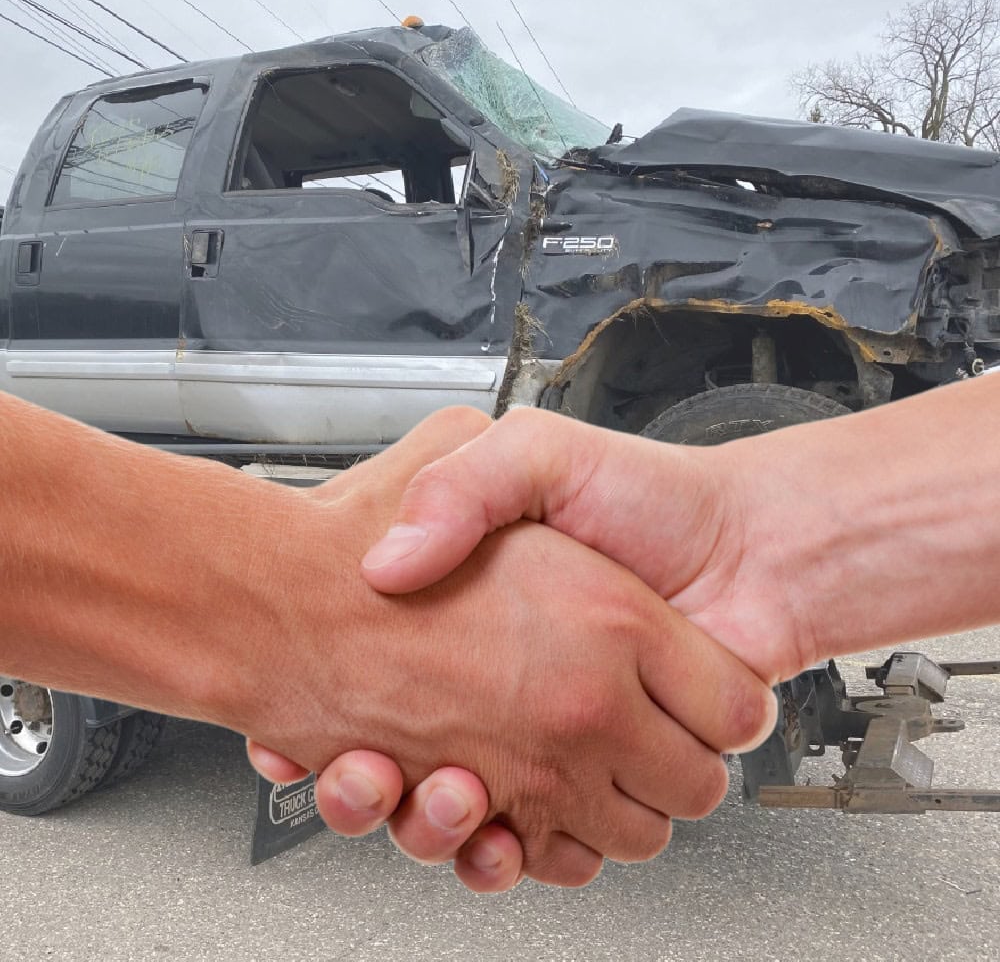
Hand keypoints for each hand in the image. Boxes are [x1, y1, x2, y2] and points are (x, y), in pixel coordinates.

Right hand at [245, 407, 775, 888]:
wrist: (752, 544)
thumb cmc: (650, 495)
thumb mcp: (537, 455)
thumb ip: (460, 485)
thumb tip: (386, 562)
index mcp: (490, 622)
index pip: (378, 676)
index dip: (343, 708)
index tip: (321, 716)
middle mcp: (517, 688)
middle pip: (413, 766)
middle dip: (382, 785)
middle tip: (368, 767)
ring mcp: (559, 740)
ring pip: (470, 820)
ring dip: (435, 827)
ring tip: (417, 788)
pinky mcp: (606, 781)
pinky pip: (544, 846)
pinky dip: (508, 856)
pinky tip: (489, 830)